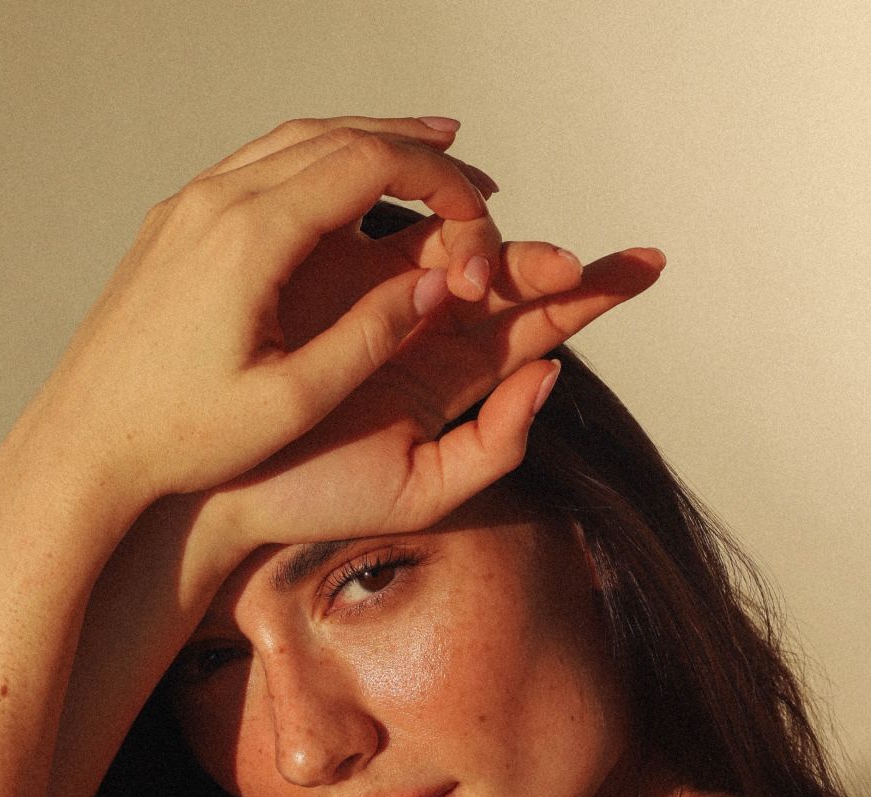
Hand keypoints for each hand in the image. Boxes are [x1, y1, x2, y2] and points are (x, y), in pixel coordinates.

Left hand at [0, 116, 511, 530]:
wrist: (83, 444)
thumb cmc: (181, 438)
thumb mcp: (292, 402)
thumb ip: (368, 338)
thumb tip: (431, 283)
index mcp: (250, 238)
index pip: (368, 165)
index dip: (438, 179)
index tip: (482, 208)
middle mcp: (215, 202)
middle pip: (337, 136)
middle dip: (416, 150)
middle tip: (475, 176)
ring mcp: (188, 207)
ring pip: (295, 141)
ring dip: (368, 144)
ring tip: (426, 158)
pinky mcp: (173, 225)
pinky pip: (259, 165)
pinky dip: (317, 161)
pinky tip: (344, 185)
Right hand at [196, 211, 663, 552]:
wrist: (224, 488)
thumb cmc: (317, 499)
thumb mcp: (425, 493)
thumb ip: (494, 444)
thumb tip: (551, 376)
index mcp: (452, 381)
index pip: (534, 332)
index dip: (589, 296)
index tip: (646, 266)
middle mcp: (427, 333)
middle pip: (507, 283)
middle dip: (555, 268)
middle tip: (589, 266)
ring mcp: (383, 301)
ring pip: (455, 255)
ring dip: (494, 250)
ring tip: (522, 270)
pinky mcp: (334, 276)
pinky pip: (391, 239)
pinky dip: (429, 226)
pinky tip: (456, 222)